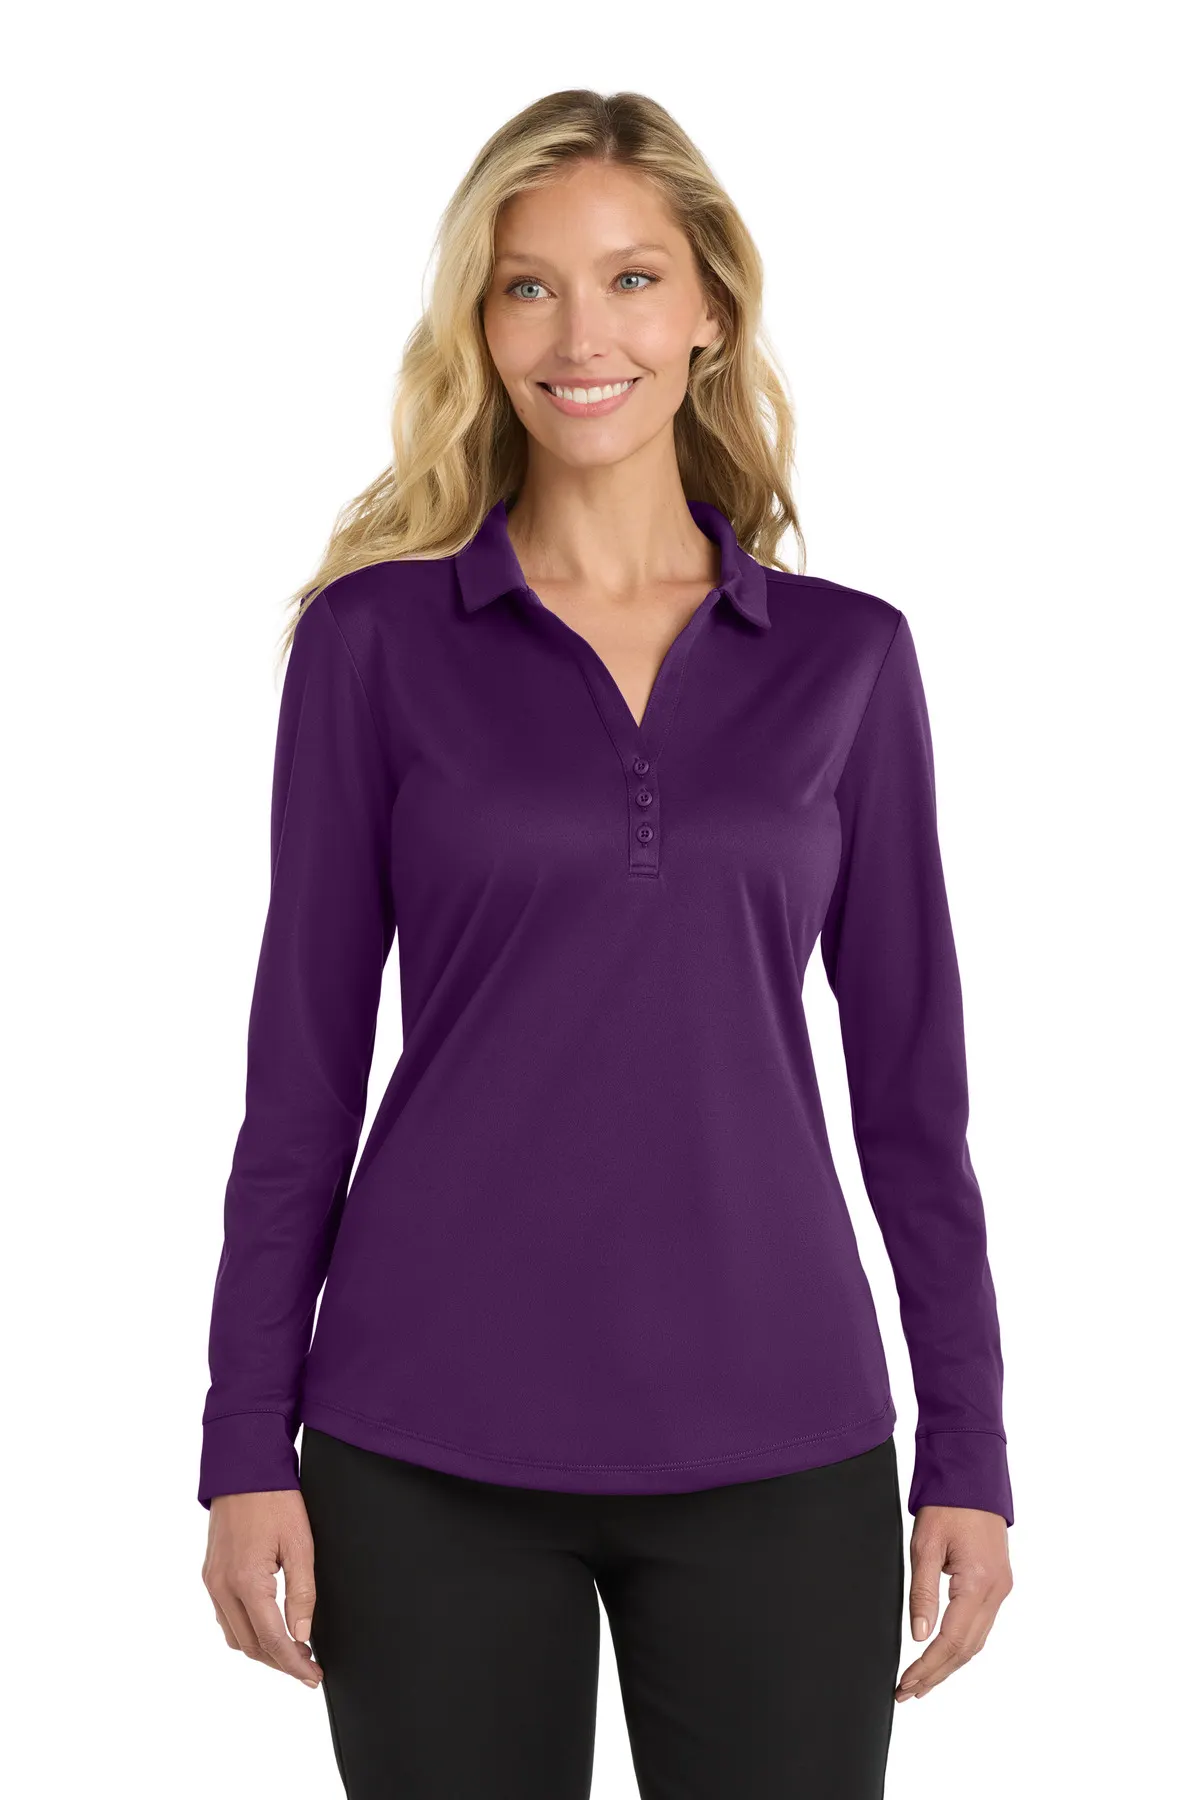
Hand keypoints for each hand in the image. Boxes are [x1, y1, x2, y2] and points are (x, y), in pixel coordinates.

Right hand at [202, 1489, 323, 1686]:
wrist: (243, 1468)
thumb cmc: (275, 1500)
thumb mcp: (300, 1544)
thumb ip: (302, 1593)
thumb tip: (302, 1635)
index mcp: (246, 1582)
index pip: (273, 1641)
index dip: (295, 1665)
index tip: (314, 1677)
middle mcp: (222, 1587)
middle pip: (251, 1646)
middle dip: (280, 1663)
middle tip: (308, 1668)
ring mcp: (212, 1582)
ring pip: (235, 1637)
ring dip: (262, 1650)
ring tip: (292, 1651)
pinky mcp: (210, 1574)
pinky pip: (225, 1617)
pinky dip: (246, 1631)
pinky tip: (267, 1627)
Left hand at [895, 1505, 1011, 1702]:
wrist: (973, 1475)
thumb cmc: (947, 1504)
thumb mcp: (925, 1545)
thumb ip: (923, 1592)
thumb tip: (919, 1636)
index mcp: (979, 1583)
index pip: (953, 1640)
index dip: (929, 1667)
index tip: (906, 1684)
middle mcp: (997, 1592)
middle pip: (967, 1648)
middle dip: (937, 1674)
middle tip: (908, 1692)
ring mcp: (1001, 1588)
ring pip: (977, 1640)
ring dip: (950, 1664)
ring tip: (921, 1682)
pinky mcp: (998, 1582)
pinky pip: (981, 1625)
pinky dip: (961, 1645)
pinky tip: (943, 1654)